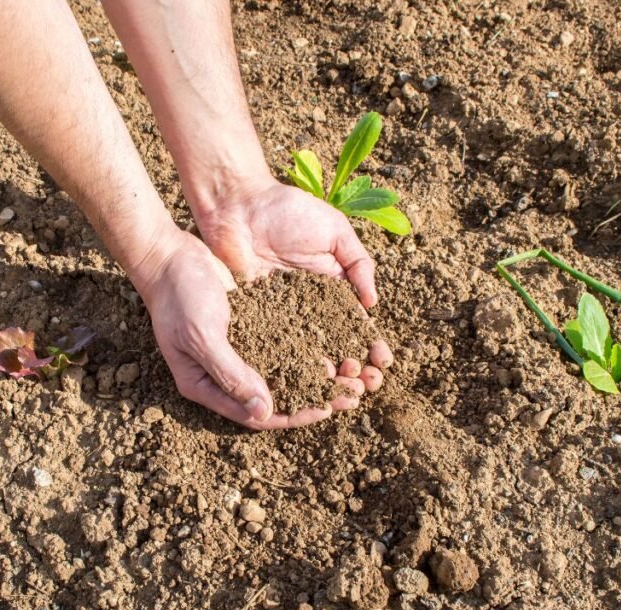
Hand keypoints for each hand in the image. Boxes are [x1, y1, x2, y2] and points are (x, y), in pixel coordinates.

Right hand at [134, 229, 361, 429]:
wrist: (169, 255)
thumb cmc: (178, 296)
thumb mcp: (202, 336)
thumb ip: (231, 374)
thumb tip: (265, 411)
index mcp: (204, 386)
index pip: (253, 415)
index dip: (290, 415)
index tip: (325, 409)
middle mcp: (221, 374)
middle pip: (273, 398)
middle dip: (313, 397)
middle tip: (351, 394)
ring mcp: (236, 351)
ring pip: (282, 372)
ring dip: (316, 374)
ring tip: (351, 372)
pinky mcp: (248, 328)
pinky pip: (280, 345)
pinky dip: (306, 348)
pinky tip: (333, 344)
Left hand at [194, 178, 393, 389]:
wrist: (238, 205)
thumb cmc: (287, 210)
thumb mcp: (335, 230)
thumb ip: (358, 264)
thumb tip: (372, 304)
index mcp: (332, 287)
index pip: (355, 324)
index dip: (370, 346)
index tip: (382, 363)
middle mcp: (308, 307)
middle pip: (334, 347)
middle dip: (352, 370)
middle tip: (364, 387)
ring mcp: (281, 315)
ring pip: (306, 354)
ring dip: (324, 376)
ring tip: (338, 393)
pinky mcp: (253, 318)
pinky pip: (272, 347)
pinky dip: (287, 367)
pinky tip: (301, 384)